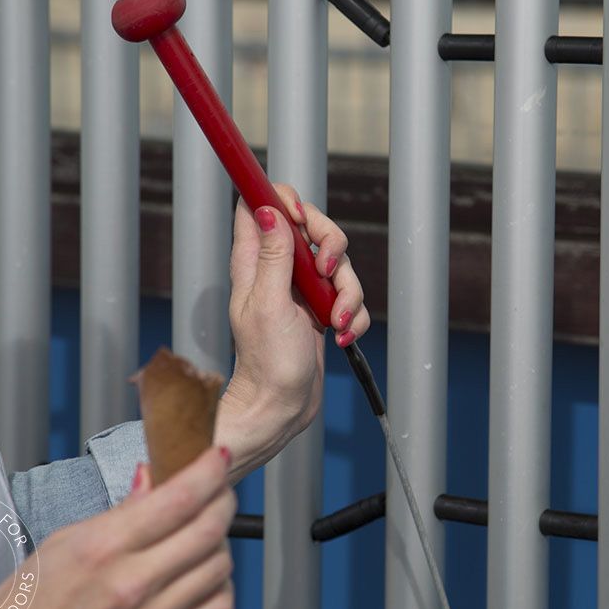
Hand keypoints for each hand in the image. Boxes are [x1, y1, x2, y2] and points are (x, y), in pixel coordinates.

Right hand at [0, 448, 235, 608]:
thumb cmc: (26, 608)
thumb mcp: (63, 542)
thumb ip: (119, 510)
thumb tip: (153, 477)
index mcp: (102, 549)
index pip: (178, 498)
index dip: (209, 470)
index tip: (218, 456)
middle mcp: (131, 585)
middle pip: (209, 529)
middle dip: (223, 498)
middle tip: (219, 488)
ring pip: (219, 566)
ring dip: (222, 541)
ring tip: (205, 532)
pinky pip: (218, 608)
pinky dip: (220, 585)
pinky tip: (203, 575)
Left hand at [217, 185, 370, 481]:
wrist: (281, 407)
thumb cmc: (267, 362)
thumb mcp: (269, 304)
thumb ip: (272, 255)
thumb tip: (269, 208)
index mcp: (254, 261)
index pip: (262, 204)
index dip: (286, 201)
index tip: (301, 221)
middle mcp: (279, 269)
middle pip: (313, 226)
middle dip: (332, 245)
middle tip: (329, 271)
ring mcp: (302, 290)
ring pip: (339, 263)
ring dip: (348, 291)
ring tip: (337, 321)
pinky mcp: (322, 310)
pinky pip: (350, 297)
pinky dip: (354, 315)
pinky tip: (342, 335)